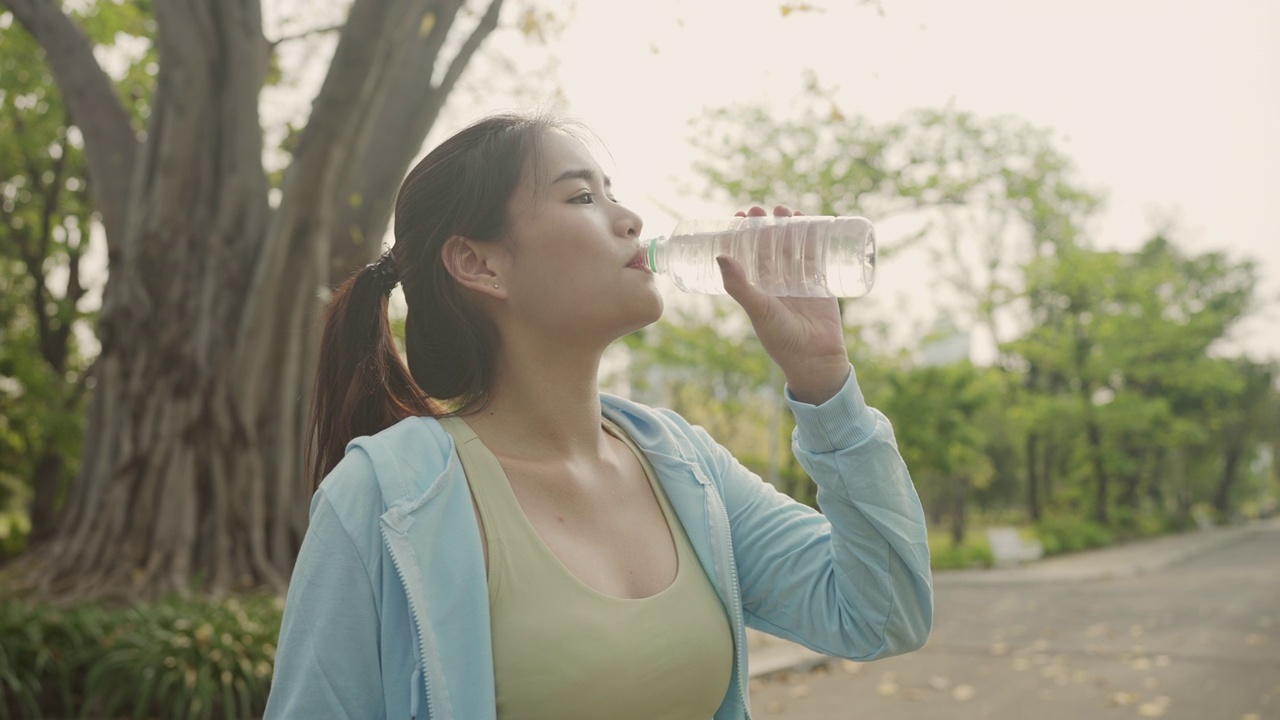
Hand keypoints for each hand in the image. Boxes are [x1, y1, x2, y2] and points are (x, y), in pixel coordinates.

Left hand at [719, 205, 849, 404]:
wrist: (815, 358)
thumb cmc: (781, 338)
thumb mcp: (758, 309)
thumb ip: (739, 286)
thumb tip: (720, 255)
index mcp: (758, 286)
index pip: (747, 253)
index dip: (742, 234)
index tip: (738, 215)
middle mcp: (776, 281)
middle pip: (769, 245)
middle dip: (765, 224)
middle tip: (760, 209)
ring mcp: (799, 280)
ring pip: (793, 246)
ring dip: (790, 226)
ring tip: (785, 210)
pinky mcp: (821, 282)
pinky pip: (818, 256)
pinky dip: (816, 238)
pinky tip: (814, 222)